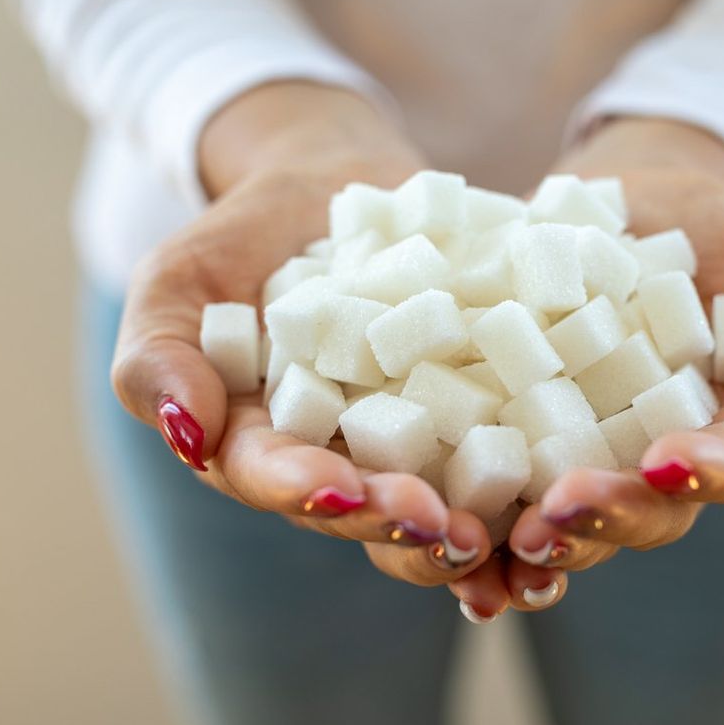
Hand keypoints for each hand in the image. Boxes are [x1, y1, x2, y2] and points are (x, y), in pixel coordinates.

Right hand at [111, 82, 493, 586]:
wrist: (332, 189)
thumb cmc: (240, 240)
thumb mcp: (178, 281)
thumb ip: (157, 356)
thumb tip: (186, 434)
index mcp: (265, 450)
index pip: (280, 480)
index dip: (310, 492)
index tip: (347, 490)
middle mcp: (345, 462)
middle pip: (370, 511)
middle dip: (406, 526)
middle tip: (452, 533)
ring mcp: (416, 443)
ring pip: (443, 503)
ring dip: (477, 532)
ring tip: (511, 536)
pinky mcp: (480, 409)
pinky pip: (507, 450)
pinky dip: (533, 479)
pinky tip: (566, 492)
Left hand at [455, 117, 723, 605]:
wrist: (634, 202)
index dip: (701, 471)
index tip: (664, 460)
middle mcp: (653, 462)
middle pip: (643, 513)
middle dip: (606, 517)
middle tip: (559, 510)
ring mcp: (583, 454)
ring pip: (569, 519)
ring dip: (540, 539)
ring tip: (506, 536)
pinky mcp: (515, 434)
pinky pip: (500, 487)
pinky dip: (478, 519)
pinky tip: (450, 534)